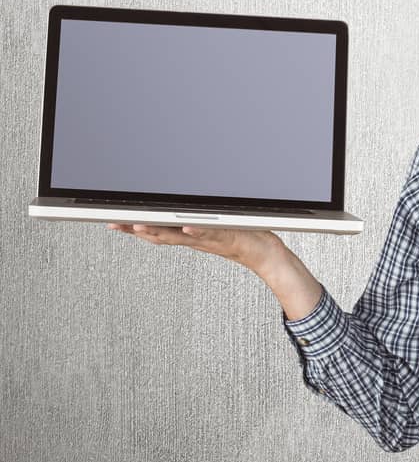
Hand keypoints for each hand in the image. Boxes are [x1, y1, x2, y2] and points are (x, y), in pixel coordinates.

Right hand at [107, 222, 283, 274]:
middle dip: (135, 228)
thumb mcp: (209, 227)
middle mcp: (193, 237)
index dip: (132, 227)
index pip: (155, 229)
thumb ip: (193, 220)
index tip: (112, 220)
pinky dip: (197, 231)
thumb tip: (178, 209)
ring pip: (178, 235)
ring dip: (157, 230)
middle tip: (114, 222)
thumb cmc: (238, 236)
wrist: (263, 252)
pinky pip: (209, 233)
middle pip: (159, 234)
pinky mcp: (226, 236)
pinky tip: (186, 226)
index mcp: (188, 233)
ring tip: (138, 224)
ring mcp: (208, 238)